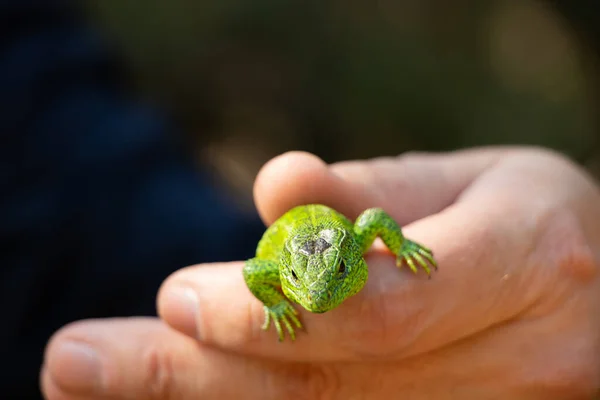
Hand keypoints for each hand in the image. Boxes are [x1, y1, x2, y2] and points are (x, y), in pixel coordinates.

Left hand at [42, 147, 599, 398]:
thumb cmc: (528, 218)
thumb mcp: (468, 181)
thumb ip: (373, 191)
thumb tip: (275, 187)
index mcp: (526, 258)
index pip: (383, 307)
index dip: (273, 311)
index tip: (172, 300)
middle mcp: (526, 352)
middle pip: (339, 384)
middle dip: (199, 380)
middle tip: (78, 363)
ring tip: (111, 380)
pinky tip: (198, 394)